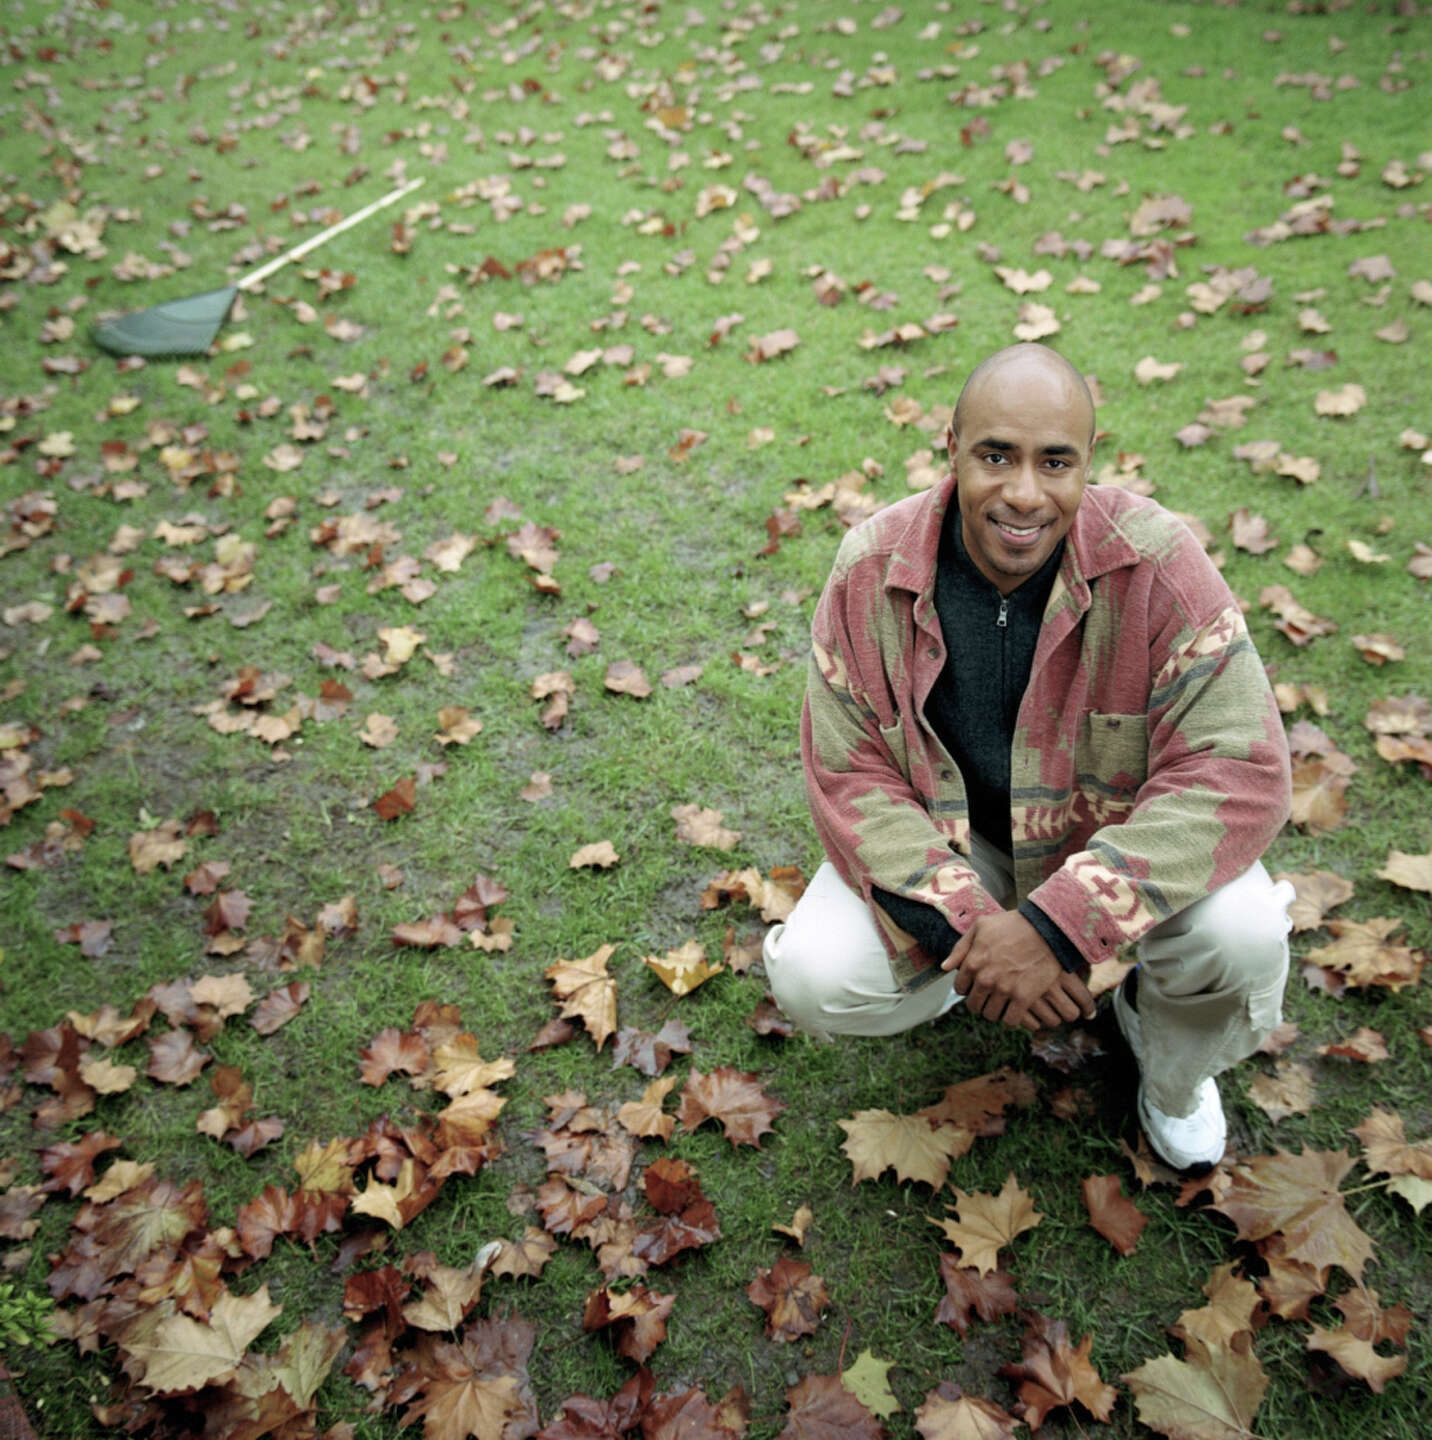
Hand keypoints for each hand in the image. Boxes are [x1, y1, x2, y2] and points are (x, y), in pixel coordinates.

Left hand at [941, 910, 1095, 1030]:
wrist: (1046, 930)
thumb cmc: (1012, 925)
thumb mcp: (980, 927)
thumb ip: (960, 948)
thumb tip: (945, 967)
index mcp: (973, 963)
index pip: (960, 988)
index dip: (967, 988)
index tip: (976, 986)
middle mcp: (985, 979)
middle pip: (974, 1005)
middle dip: (979, 1002)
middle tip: (990, 997)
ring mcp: (1004, 990)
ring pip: (991, 1015)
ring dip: (995, 1011)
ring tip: (1002, 1004)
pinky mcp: (1023, 998)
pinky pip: (1011, 1021)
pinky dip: (1011, 1020)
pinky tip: (1015, 1012)